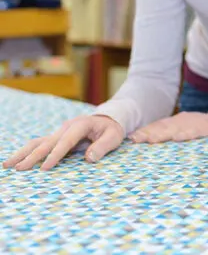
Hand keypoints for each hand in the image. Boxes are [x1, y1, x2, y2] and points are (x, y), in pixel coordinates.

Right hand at [2, 114, 123, 170]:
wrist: (108, 119)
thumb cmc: (112, 130)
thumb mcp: (114, 136)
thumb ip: (103, 146)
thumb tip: (90, 159)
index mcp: (81, 125)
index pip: (66, 141)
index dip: (55, 155)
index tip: (45, 168)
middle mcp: (67, 127)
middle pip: (48, 142)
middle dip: (33, 156)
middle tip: (20, 169)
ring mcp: (60, 132)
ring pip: (38, 142)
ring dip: (24, 153)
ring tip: (8, 165)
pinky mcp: (56, 137)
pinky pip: (40, 144)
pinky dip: (27, 152)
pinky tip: (15, 161)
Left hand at [130, 112, 207, 142]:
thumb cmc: (202, 131)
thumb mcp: (184, 131)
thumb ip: (170, 135)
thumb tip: (150, 143)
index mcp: (176, 123)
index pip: (158, 126)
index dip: (145, 131)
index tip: (132, 139)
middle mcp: (183, 121)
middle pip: (163, 127)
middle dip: (149, 133)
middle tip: (136, 139)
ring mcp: (194, 124)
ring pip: (176, 128)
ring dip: (163, 133)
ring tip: (152, 140)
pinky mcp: (206, 128)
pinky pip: (195, 131)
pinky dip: (186, 134)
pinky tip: (178, 138)